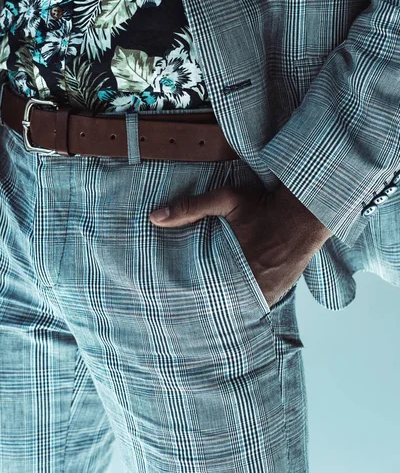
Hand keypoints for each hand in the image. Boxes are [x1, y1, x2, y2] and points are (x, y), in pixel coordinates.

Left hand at [149, 183, 332, 306]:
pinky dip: (242, 305)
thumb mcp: (226, 199)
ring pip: (239, 310)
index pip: (206, 295)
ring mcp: (269, 292)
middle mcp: (255, 286)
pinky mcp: (279, 291)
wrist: (307, 211)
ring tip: (202, 313)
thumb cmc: (264, 205)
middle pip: (222, 307)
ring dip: (224, 308)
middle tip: (182, 315)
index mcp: (238, 267)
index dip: (189, 300)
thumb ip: (190, 208)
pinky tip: (228, 305)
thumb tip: (154, 217)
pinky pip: (256, 306)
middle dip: (204, 308)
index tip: (173, 305)